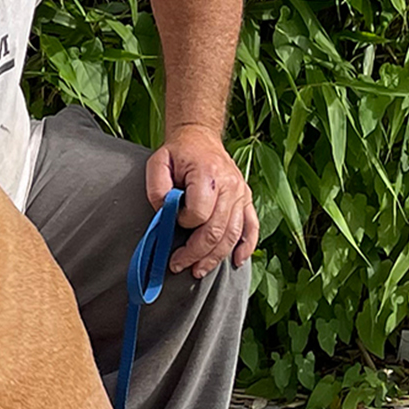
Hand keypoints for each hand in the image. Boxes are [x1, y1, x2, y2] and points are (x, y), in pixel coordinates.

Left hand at [143, 124, 259, 278]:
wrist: (200, 139)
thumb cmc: (179, 153)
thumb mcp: (158, 163)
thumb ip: (157, 189)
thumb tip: (165, 213)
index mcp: (208, 174)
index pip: (199, 213)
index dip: (183, 223)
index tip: (172, 221)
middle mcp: (230, 185)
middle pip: (216, 230)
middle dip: (195, 253)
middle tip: (178, 265)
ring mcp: (241, 193)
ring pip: (232, 234)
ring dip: (215, 257)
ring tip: (198, 270)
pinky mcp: (246, 199)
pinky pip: (251, 227)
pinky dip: (246, 247)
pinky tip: (236, 261)